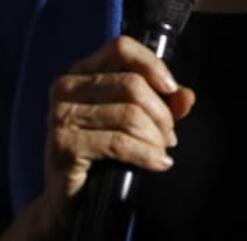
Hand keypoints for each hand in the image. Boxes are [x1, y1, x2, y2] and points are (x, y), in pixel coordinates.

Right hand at [35, 36, 195, 234]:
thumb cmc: (104, 151)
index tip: (171, 89)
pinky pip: (121, 143)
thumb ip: (164, 102)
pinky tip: (159, 162)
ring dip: (155, 137)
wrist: (73, 198)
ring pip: (130, 114)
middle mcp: (66, 88)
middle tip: (168, 135)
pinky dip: (147, 154)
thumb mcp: (138, 119)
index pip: (121, 48)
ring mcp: (61, 116)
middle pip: (132, 85)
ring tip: (161, 150)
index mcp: (82, 71)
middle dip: (161, 113)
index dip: (152, 65)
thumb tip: (185, 96)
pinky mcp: (63, 145)